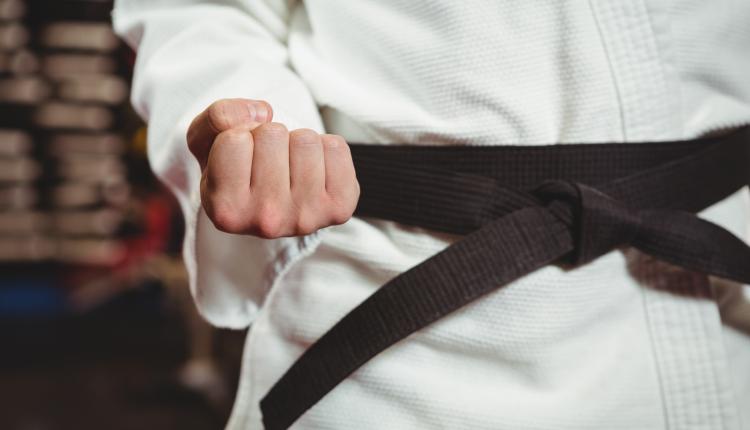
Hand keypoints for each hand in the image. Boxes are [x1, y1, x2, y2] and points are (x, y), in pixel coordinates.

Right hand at [186, 98, 359, 237]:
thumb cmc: (239, 172)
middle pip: (272, 134)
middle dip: (270, 136)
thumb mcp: (208, 143)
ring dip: (298, 142)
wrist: (276, 205)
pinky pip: (337, 148)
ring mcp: (306, 217)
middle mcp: (265, 221)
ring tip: (291, 165)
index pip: (234, 139)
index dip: (239, 134)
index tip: (243, 156)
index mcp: (226, 210)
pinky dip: (326, 149)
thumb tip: (262, 112)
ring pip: (306, 140)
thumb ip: (217, 118)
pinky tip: (314, 171)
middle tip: (269, 160)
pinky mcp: (339, 208)